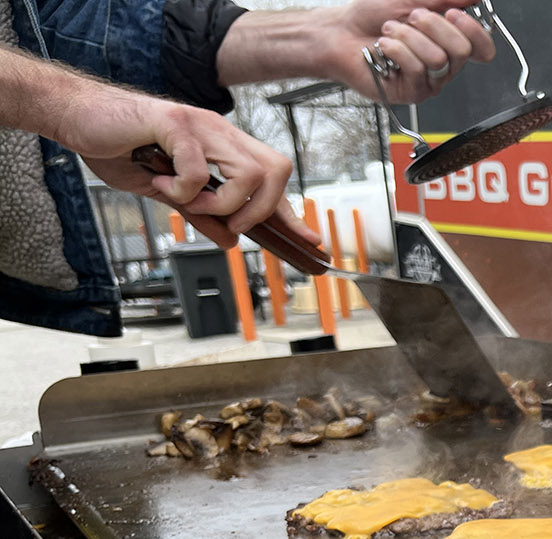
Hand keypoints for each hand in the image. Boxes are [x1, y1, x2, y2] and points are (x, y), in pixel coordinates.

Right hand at [54, 86, 318, 249]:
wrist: (75, 117)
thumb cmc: (118, 147)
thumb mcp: (167, 192)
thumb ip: (200, 213)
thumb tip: (230, 240)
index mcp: (222, 146)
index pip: (272, 179)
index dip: (291, 212)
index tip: (310, 241)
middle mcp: (220, 132)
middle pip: (276, 171)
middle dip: (261, 209)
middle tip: (226, 223)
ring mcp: (200, 124)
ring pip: (250, 173)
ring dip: (224, 202)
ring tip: (187, 202)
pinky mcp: (174, 123)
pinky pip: (200, 170)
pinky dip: (184, 190)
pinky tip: (159, 182)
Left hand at [327, 0, 496, 103]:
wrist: (342, 32)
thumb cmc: (372, 16)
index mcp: (450, 42)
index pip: (483, 48)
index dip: (475, 31)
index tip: (454, 13)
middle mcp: (444, 65)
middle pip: (462, 50)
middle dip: (434, 26)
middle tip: (412, 18)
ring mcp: (430, 81)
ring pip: (437, 59)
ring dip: (409, 36)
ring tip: (390, 32)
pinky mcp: (412, 92)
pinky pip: (417, 69)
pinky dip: (396, 50)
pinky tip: (385, 48)